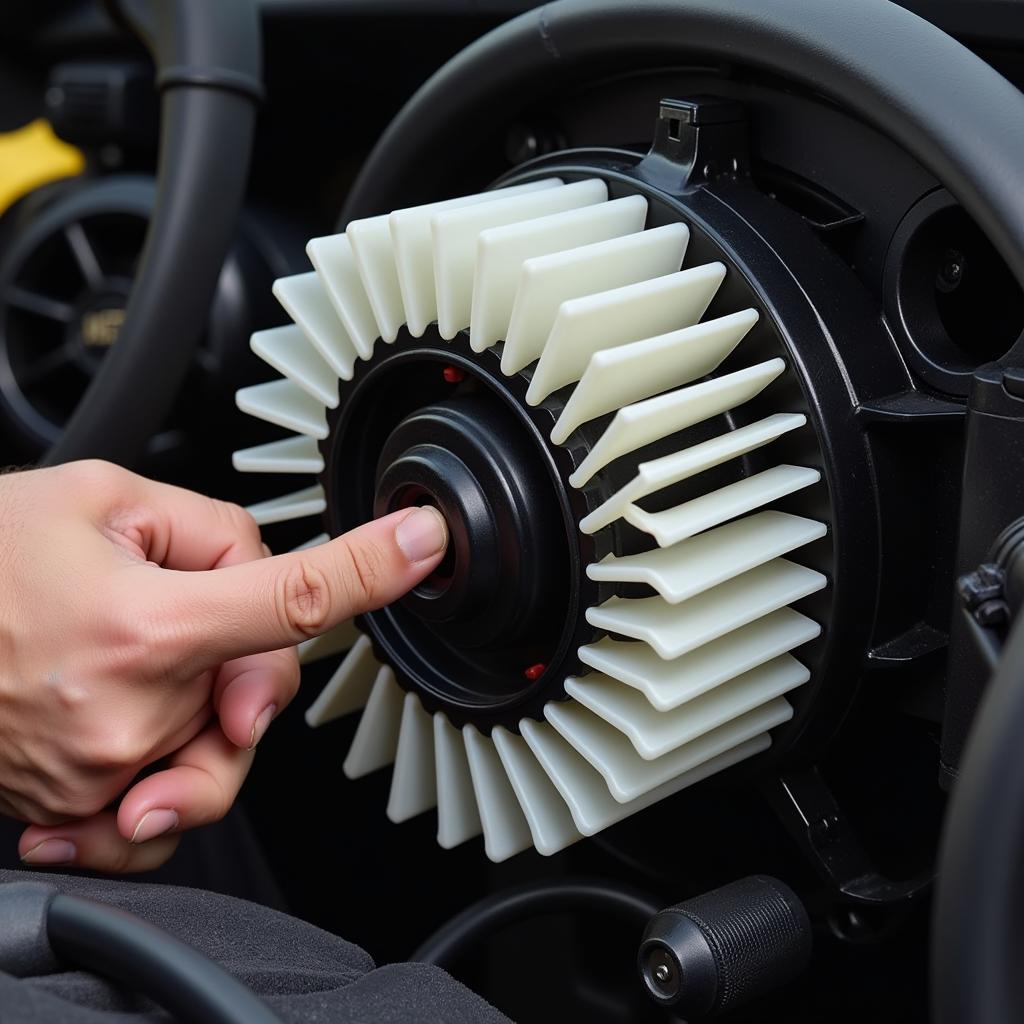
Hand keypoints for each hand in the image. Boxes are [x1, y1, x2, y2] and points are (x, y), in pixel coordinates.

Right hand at [1, 460, 446, 871]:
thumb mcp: (102, 499)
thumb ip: (212, 530)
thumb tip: (270, 577)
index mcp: (140, 624)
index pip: (293, 600)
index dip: (373, 570)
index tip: (423, 545)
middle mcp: (129, 712)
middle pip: (266, 676)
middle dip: (239, 636)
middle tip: (160, 600)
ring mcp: (104, 773)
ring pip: (228, 734)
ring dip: (203, 688)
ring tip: (122, 648)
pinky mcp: (80, 805)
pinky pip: (175, 799)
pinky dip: (175, 759)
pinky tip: (130, 720)